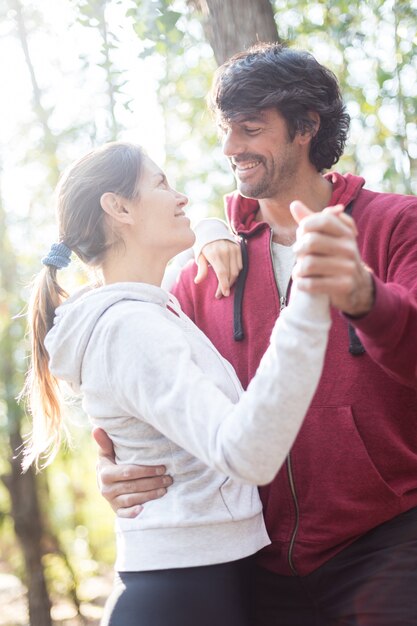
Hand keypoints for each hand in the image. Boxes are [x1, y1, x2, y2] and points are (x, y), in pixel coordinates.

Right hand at [93, 428, 172, 517]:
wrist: (104, 484)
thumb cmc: (110, 463)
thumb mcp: (106, 453)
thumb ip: (104, 442)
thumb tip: (97, 428)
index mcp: (105, 473)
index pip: (129, 472)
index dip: (146, 470)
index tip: (162, 468)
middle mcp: (106, 489)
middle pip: (133, 486)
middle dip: (153, 482)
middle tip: (169, 479)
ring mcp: (111, 502)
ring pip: (132, 499)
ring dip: (150, 495)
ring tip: (165, 489)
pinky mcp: (116, 511)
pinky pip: (125, 514)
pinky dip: (133, 513)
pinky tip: (144, 510)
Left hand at [194, 239, 242, 298]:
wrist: (212, 230)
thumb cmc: (204, 246)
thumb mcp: (200, 257)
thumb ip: (201, 269)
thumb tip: (197, 281)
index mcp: (214, 254)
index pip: (222, 273)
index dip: (224, 285)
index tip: (224, 294)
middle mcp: (225, 251)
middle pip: (230, 274)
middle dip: (226, 286)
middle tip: (221, 293)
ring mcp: (233, 249)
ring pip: (236, 271)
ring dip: (232, 281)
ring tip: (225, 285)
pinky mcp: (238, 248)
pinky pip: (240, 265)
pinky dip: (236, 272)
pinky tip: (230, 276)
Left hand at [290, 201, 373, 316]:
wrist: (356, 286)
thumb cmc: (334, 257)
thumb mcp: (327, 237)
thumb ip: (311, 221)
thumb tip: (294, 204)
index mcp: (346, 233)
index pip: (324, 220)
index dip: (306, 224)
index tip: (301, 233)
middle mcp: (350, 248)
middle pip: (312, 241)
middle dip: (298, 248)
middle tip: (297, 253)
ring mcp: (349, 267)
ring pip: (310, 264)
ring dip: (298, 269)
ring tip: (298, 271)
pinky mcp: (345, 285)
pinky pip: (313, 283)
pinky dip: (302, 284)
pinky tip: (302, 282)